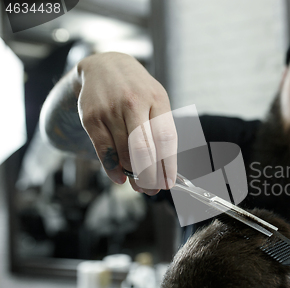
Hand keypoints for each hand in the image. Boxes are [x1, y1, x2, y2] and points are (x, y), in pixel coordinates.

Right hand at [77, 52, 176, 194]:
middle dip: (150, 175)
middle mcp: (134, 103)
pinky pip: (104, 150)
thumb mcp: (156, 101)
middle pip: (145, 149)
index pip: (166, 138)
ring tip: (139, 185)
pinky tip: (119, 177)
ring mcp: (111, 110)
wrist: (104, 66)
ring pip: (124, 152)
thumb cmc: (137, 90)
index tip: (168, 183)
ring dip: (133, 175)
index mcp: (157, 100)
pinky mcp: (92, 118)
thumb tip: (166, 168)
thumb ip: (161, 130)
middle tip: (152, 190)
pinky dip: (112, 168)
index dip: (168, 164)